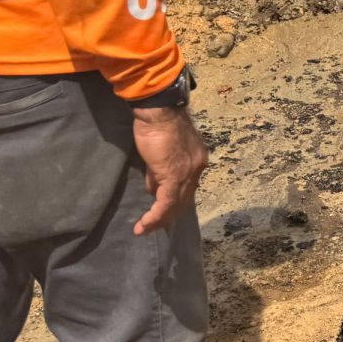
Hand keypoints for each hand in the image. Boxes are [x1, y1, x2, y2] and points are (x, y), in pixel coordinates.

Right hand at [132, 105, 208, 234]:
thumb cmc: (157, 126)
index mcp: (197, 161)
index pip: (186, 187)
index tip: (159, 211)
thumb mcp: (160, 153)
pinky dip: (155, 216)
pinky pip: (166, 203)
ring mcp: (188, 173)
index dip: (173, 201)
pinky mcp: (175, 176)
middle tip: (151, 225)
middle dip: (167, 215)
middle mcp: (198, 169)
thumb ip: (158, 172)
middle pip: (184, 199)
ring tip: (145, 229)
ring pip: (176, 205)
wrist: (159, 112)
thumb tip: (153, 190)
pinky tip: (145, 224)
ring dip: (160, 220)